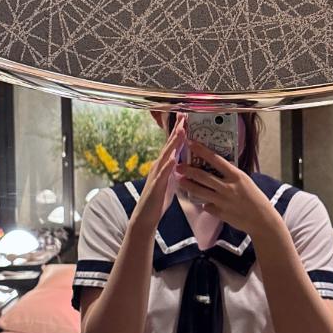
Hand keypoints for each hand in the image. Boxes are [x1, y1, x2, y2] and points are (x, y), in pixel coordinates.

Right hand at [132, 113, 185, 229]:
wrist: (145, 217)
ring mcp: (156, 176)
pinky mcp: (155, 187)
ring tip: (181, 131)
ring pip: (165, 156)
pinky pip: (162, 175)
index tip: (186, 118)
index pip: (172, 145)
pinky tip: (172, 159)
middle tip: (184, 115)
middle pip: (169, 145)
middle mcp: (158, 167)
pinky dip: (167, 166)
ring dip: (173, 143)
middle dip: (177, 130)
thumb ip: (174, 170)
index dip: (179, 131)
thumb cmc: (158, 200)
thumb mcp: (170, 181)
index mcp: (164, 166)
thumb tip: (181, 160)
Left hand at [175, 140, 278, 236]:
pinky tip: (199, 200)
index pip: (216, 159)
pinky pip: (206, 206)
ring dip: (188, 185)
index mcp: (236, 175)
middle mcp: (228, 187)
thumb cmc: (254, 198)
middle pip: (203, 176)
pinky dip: (203, 203)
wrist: (261, 219)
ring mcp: (222, 201)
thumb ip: (231, 174)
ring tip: (180, 180)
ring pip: (200, 191)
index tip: (191, 143)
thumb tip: (217, 166)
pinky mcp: (220, 213)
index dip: (202, 151)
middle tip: (178, 166)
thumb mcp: (245, 181)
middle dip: (188, 170)